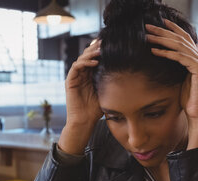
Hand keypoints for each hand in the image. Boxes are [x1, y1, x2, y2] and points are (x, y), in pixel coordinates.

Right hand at [59, 40, 102, 154]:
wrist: (85, 121)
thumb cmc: (96, 110)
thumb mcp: (107, 92)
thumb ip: (111, 81)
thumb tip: (128, 72)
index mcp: (90, 75)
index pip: (95, 58)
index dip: (102, 50)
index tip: (113, 44)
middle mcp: (82, 74)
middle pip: (88, 55)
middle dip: (96, 47)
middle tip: (106, 42)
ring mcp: (75, 77)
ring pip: (82, 58)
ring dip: (91, 53)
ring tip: (101, 50)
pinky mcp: (70, 81)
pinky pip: (76, 66)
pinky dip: (85, 62)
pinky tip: (95, 62)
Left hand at [145, 20, 197, 149]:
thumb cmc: (188, 101)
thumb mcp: (180, 80)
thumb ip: (176, 69)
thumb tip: (165, 60)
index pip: (185, 39)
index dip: (172, 29)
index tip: (159, 24)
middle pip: (181, 38)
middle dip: (163, 31)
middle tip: (148, 26)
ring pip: (179, 45)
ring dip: (162, 39)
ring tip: (147, 36)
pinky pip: (180, 57)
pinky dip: (166, 53)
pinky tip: (154, 51)